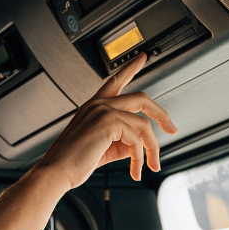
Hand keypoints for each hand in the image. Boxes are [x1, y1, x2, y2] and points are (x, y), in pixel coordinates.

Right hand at [35, 52, 177, 187]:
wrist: (57, 172)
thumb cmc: (72, 162)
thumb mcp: (103, 148)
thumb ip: (122, 140)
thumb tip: (140, 144)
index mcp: (94, 106)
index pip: (116, 80)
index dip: (131, 67)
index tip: (143, 57)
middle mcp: (98, 104)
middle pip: (142, 99)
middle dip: (162, 115)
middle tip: (172, 129)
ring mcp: (103, 111)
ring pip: (143, 124)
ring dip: (151, 149)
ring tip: (150, 166)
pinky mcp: (108, 122)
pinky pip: (137, 139)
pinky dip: (139, 157)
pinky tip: (135, 170)